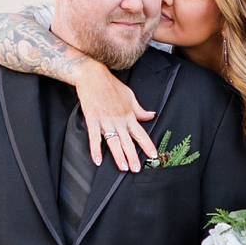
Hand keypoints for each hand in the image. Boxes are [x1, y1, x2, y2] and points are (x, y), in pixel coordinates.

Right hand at [73, 56, 158, 172]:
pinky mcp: (93, 119)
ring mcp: (106, 120)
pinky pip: (95, 137)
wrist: (93, 75)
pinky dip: (96, 150)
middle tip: (136, 169)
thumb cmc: (111, 85)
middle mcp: (119, 119)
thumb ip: (139, 109)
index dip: (147, 145)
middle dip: (133, 156)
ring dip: (119, 156)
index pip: (141, 133)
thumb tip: (151, 115)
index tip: (153, 155)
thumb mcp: (130, 96)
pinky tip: (98, 160)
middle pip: (128, 141)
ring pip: (114, 141)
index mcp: (129, 115)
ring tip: (123, 168)